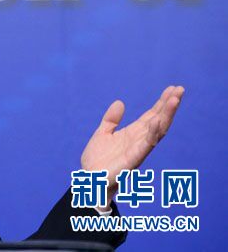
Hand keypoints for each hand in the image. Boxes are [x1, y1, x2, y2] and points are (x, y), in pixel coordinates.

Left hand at [80, 86, 184, 202]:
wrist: (89, 179)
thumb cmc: (98, 160)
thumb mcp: (102, 133)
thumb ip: (111, 119)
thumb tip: (120, 102)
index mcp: (133, 133)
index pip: (152, 115)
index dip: (162, 102)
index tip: (172, 88)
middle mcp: (139, 141)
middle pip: (159, 120)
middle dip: (169, 106)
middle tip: (180, 90)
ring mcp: (138, 150)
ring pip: (157, 131)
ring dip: (166, 116)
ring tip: (174, 100)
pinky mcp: (132, 160)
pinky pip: (145, 146)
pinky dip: (152, 134)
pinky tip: (156, 121)